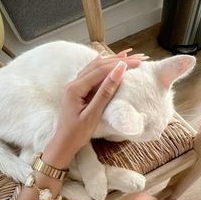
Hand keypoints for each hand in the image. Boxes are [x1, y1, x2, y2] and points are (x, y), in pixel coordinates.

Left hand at [43, 50, 146, 167]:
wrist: (63, 144)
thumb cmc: (77, 133)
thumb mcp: (93, 114)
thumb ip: (105, 91)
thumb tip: (118, 70)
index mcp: (75, 88)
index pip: (101, 70)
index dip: (120, 64)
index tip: (137, 62)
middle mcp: (73, 83)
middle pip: (98, 66)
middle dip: (117, 60)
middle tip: (137, 58)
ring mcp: (74, 87)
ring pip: (94, 68)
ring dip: (110, 61)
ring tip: (126, 55)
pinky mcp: (76, 91)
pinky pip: (90, 74)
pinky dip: (101, 67)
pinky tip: (104, 60)